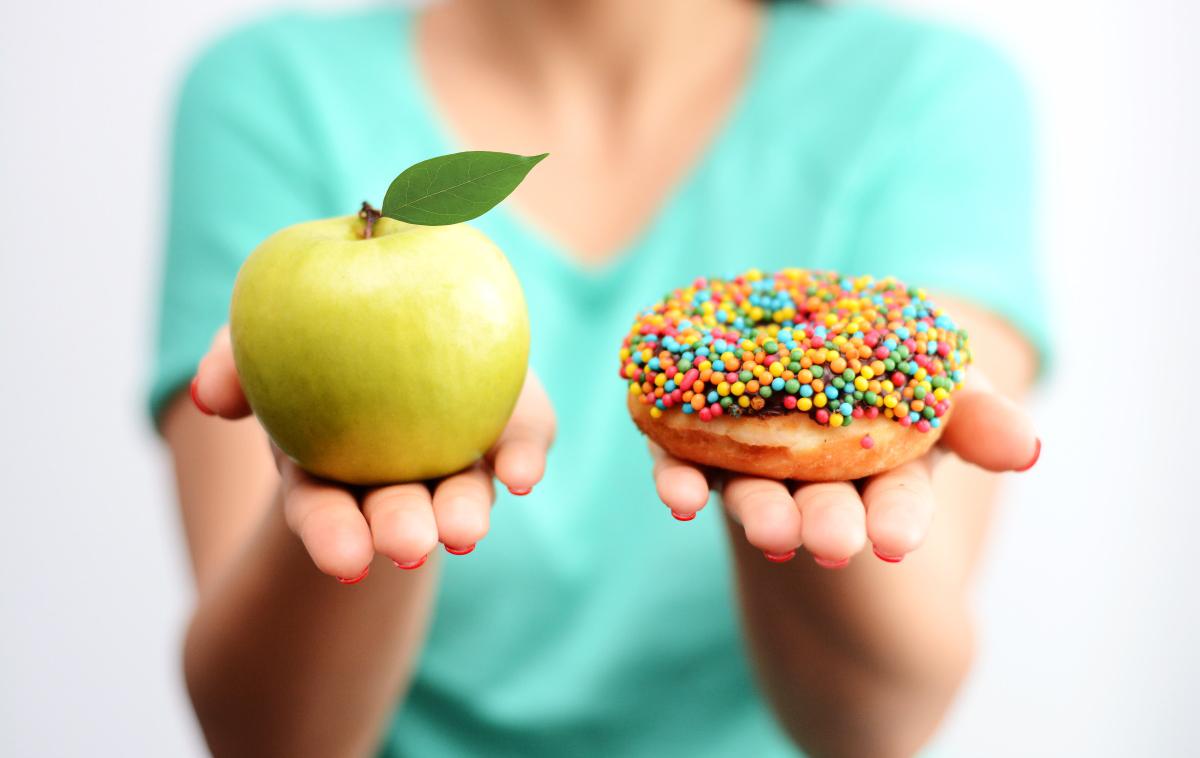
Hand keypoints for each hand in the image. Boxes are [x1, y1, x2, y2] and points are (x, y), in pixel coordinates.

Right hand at [190, 327, 554, 581]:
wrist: (405, 310)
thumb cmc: (319, 334)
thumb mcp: (261, 338)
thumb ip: (232, 359)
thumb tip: (212, 397)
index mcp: (329, 466)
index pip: (323, 508)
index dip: (331, 534)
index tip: (346, 560)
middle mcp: (397, 474)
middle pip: (398, 509)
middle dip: (402, 531)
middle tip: (410, 547)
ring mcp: (456, 456)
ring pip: (462, 491)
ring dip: (463, 512)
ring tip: (466, 531)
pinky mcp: (508, 426)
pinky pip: (520, 442)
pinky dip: (523, 458)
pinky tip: (524, 474)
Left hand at [648, 373, 1038, 565]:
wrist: (806, 345)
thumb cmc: (889, 374)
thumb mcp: (943, 384)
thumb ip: (978, 415)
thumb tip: (1026, 447)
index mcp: (881, 467)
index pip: (895, 502)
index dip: (899, 520)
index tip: (899, 542)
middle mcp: (814, 475)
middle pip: (822, 506)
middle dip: (828, 524)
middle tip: (830, 545)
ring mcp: (751, 461)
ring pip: (754, 493)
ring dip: (760, 513)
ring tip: (768, 532)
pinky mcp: (692, 440)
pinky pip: (680, 462)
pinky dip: (678, 480)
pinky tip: (679, 497)